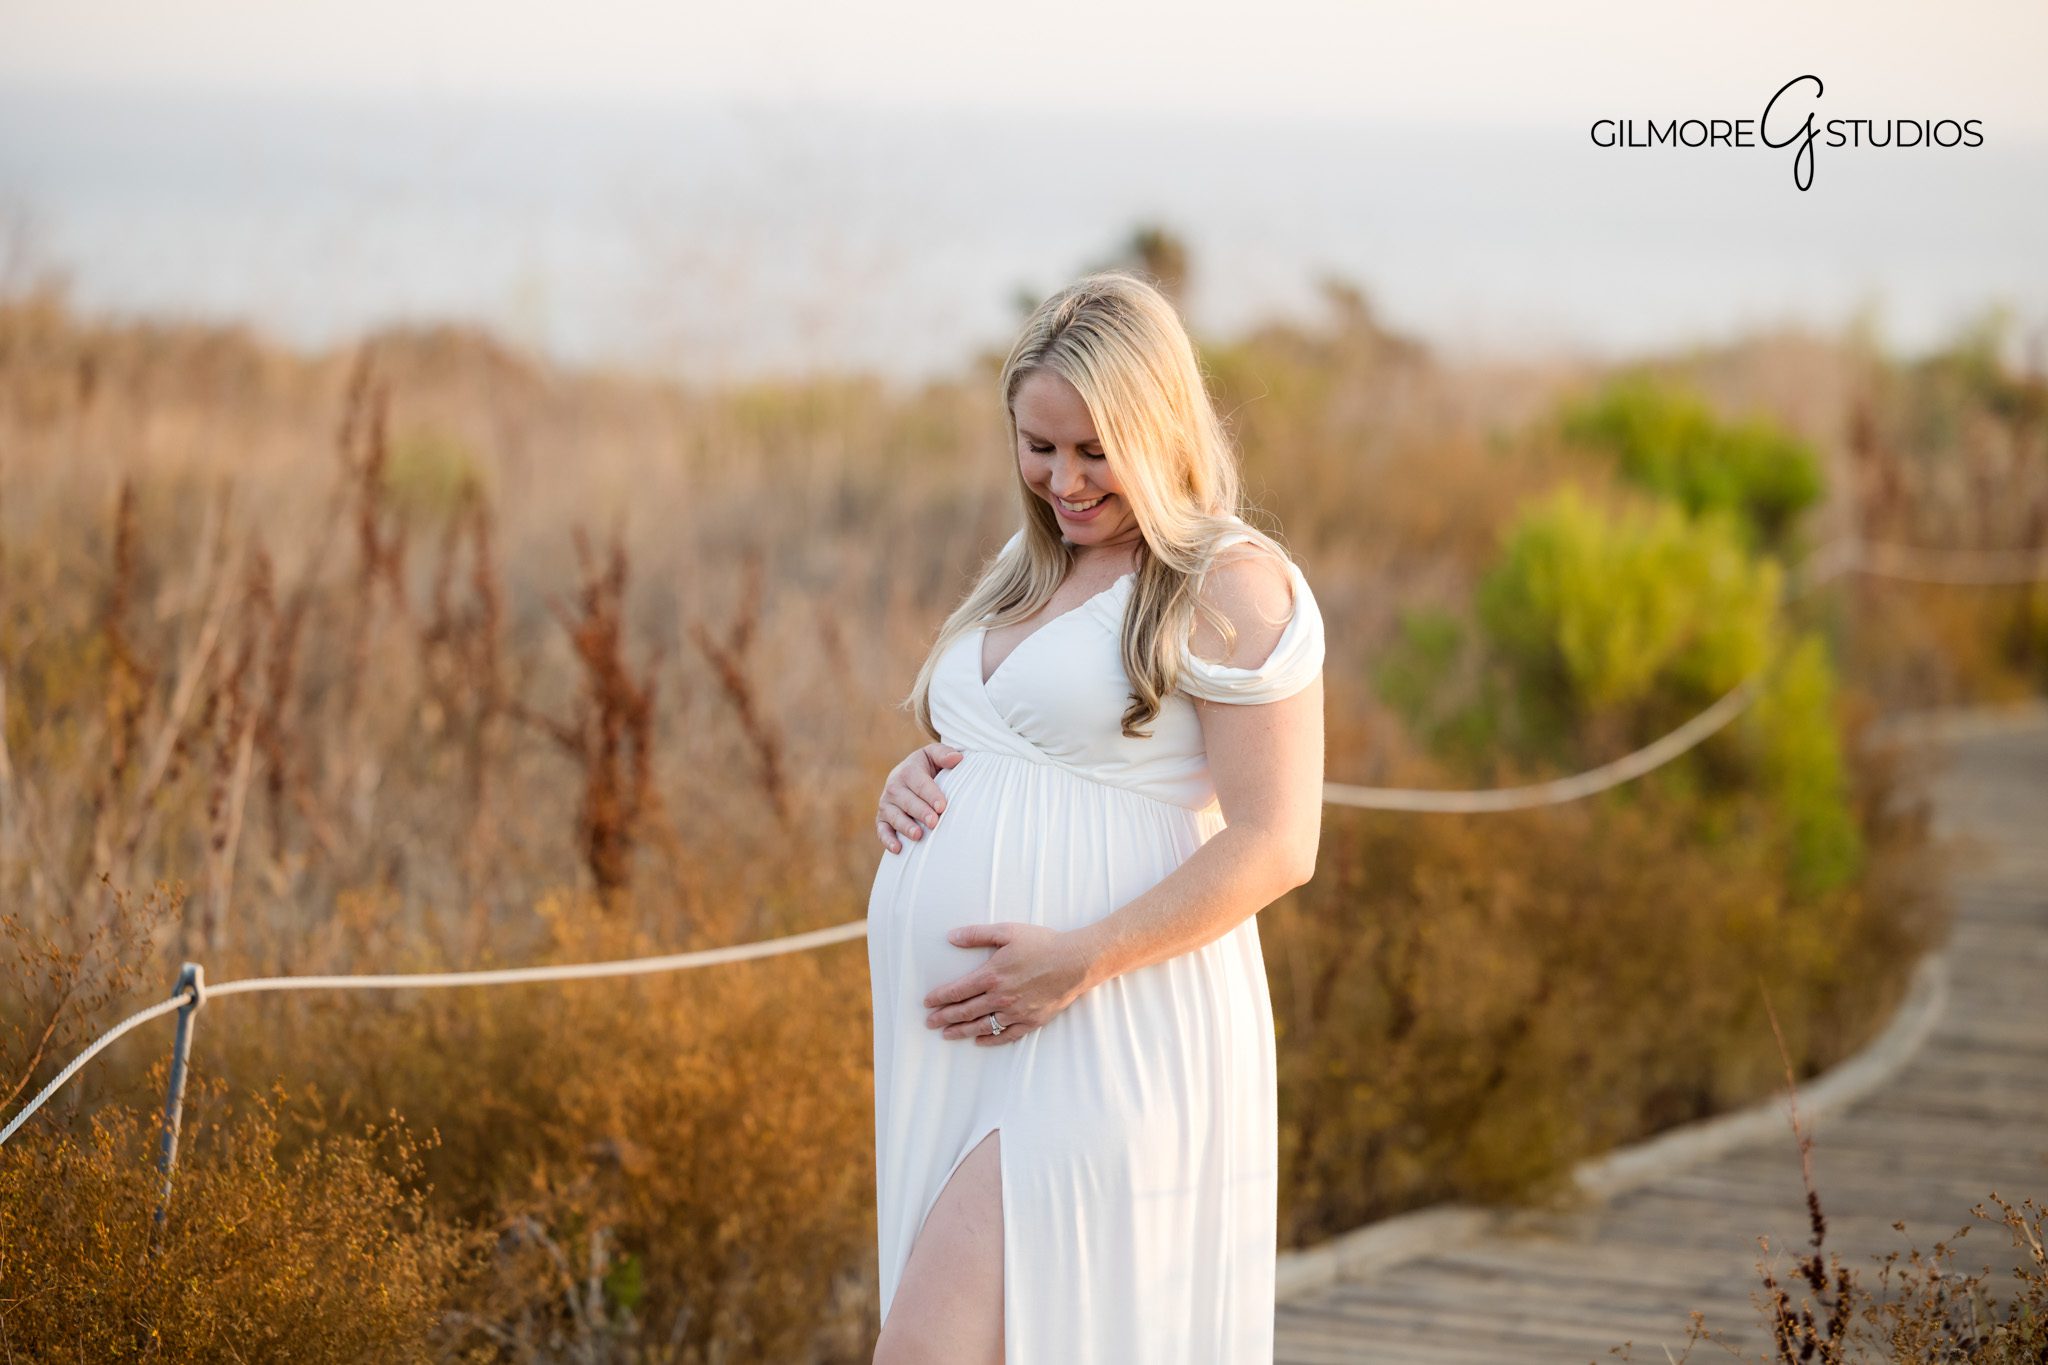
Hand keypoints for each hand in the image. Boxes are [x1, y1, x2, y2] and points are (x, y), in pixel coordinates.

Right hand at [876, 742, 962, 852]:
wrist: (909, 775)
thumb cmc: (927, 767)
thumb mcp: (933, 755)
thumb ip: (944, 754)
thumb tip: (957, 758)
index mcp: (908, 771)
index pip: (919, 783)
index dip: (930, 794)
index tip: (942, 806)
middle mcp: (894, 786)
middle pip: (906, 801)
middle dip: (920, 812)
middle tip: (934, 822)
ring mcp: (886, 803)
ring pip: (893, 816)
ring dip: (905, 826)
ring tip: (918, 835)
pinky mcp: (882, 818)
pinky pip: (882, 829)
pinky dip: (887, 839)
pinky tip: (898, 848)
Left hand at [923, 922, 1095, 1045]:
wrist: (1076, 962)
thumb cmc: (1043, 943)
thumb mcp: (1007, 931)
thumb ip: (977, 934)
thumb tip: (951, 937)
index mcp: (991, 975)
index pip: (957, 991)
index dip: (940, 998)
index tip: (927, 1003)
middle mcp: (1000, 997)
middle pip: (965, 1012)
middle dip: (944, 1018)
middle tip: (929, 1023)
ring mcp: (1016, 1012)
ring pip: (982, 1026)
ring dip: (961, 1031)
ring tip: (947, 1035)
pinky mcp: (1031, 1021)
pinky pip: (1006, 1035)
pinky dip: (991, 1039)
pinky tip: (980, 1041)